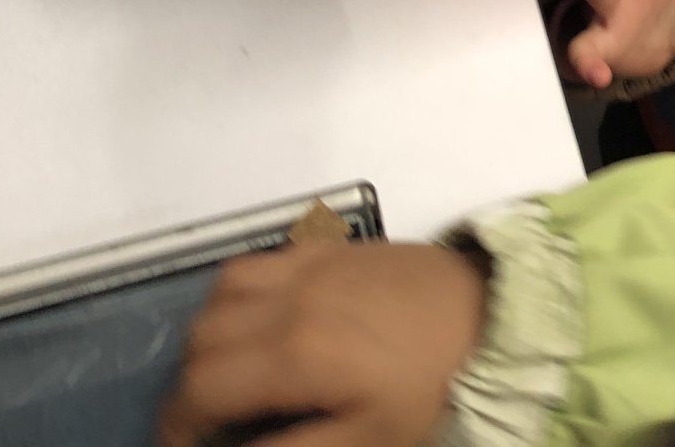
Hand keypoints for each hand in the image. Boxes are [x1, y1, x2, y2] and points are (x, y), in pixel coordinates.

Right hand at [156, 239, 484, 446]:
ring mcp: (312, 265)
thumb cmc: (434, 389)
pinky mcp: (334, 248)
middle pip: (202, 337)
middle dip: (190, 383)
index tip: (184, 445)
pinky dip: (242, 291)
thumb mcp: (366, 442)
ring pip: (223, 289)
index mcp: (297, 353)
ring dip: (210, 332)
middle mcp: (292, 299)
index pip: (202, 387)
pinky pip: (263, 258)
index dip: (179, 424)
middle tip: (208, 417)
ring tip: (230, 369)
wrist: (496, 318)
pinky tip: (263, 320)